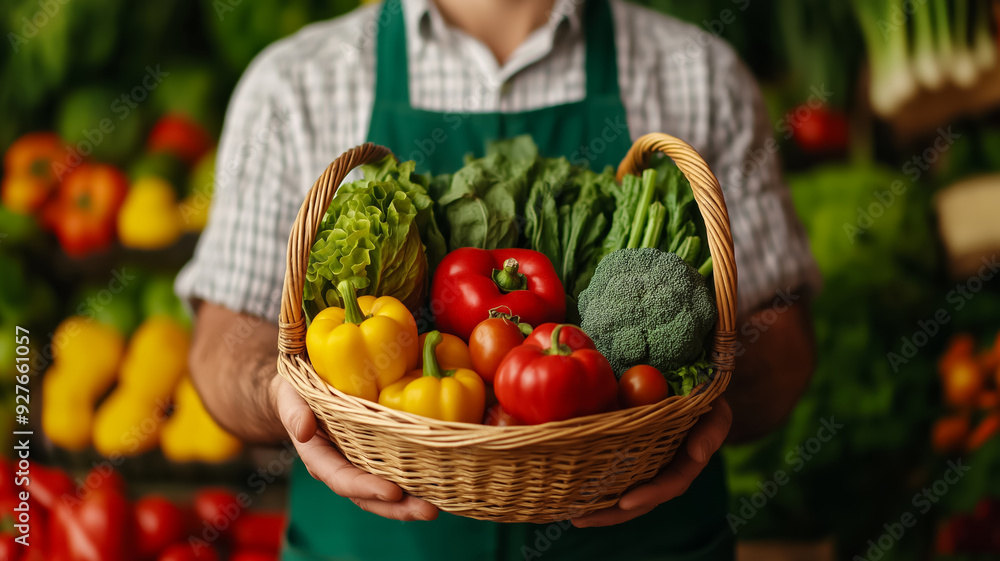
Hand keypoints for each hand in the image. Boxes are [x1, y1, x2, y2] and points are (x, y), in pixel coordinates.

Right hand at [270, 375, 439, 521]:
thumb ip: (294, 412)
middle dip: (397, 507)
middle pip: (368, 496)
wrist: (303, 391)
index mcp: (319, 457)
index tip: (392, 492)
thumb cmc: (297, 392)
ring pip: (384, 492)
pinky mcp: (376, 455)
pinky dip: (416, 482)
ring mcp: (360, 464)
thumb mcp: (290, 396)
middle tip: (429, 510)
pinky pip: (396, 472)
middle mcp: (341, 467)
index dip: (366, 487)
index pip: (342, 478)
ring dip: (411, 502)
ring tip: (438, 506)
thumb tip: (304, 431)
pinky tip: (440, 485)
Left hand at [570, 397, 731, 527]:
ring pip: (622, 489)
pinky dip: (592, 480)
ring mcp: (645, 461)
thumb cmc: (705, 394)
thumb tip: (698, 454)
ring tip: (571, 514)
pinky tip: (569, 488)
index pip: (670, 484)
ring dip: (598, 505)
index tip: (625, 502)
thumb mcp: (716, 409)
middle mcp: (663, 467)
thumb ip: (712, 430)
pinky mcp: (626, 448)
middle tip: (582, 519)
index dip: (650, 495)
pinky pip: (609, 468)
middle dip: (612, 512)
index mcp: (685, 462)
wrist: (688, 377)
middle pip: (640, 498)